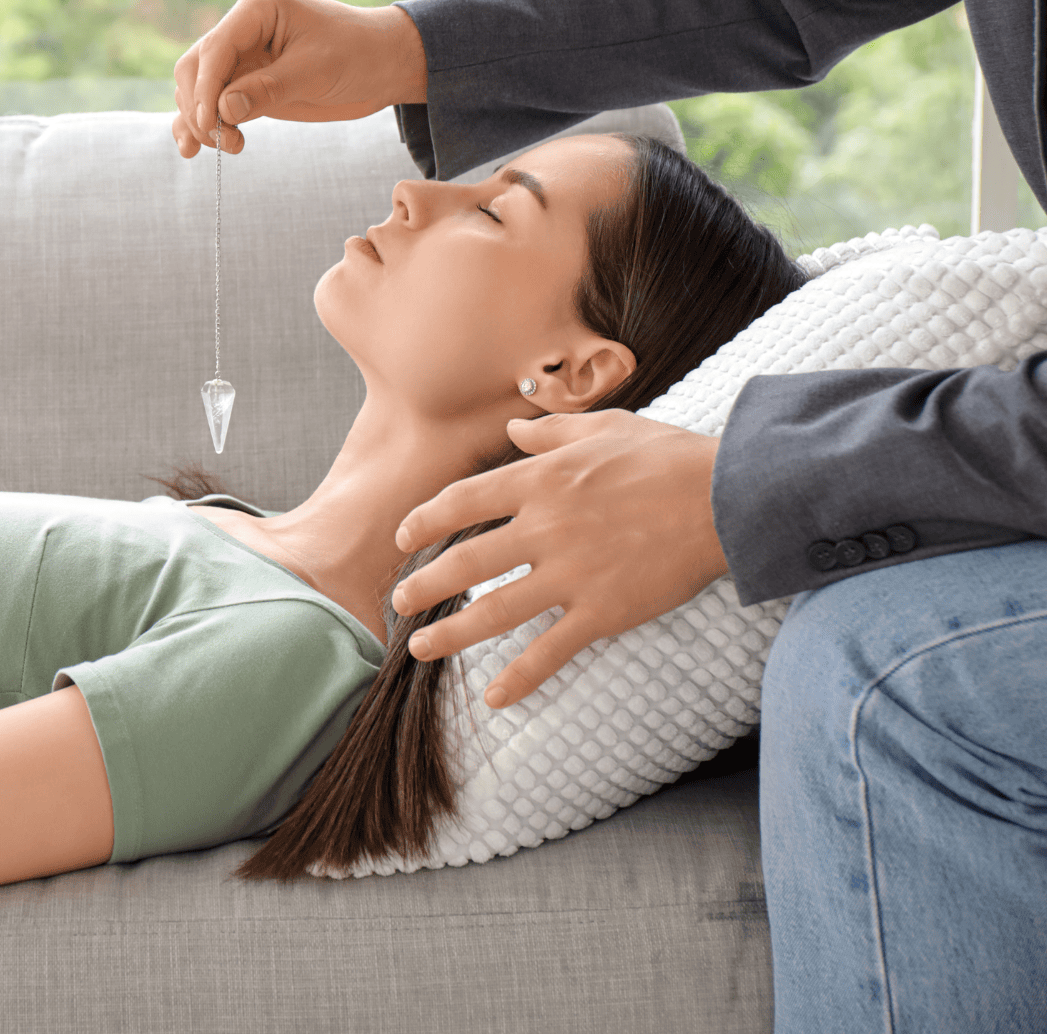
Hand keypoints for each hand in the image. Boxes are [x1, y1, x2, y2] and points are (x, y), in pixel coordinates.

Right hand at [169, 0, 428, 158]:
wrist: (383, 66)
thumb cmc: (357, 54)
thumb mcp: (315, 71)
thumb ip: (268, 89)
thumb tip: (223, 110)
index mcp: (257, 8)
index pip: (215, 48)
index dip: (207, 88)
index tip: (211, 122)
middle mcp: (242, 29)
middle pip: (196, 67)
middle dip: (201, 106)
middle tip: (223, 140)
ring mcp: (242, 57)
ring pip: (197, 88)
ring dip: (200, 120)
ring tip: (229, 147)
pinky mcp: (246, 84)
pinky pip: (213, 104)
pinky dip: (201, 125)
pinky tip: (194, 150)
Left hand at [391, 410, 727, 709]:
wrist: (728, 497)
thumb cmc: (668, 458)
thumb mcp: (604, 428)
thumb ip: (550, 433)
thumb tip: (514, 431)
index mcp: (540, 480)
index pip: (461, 502)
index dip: (423, 521)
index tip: (404, 538)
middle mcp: (545, 528)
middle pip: (465, 562)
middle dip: (424, 586)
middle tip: (399, 601)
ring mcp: (571, 573)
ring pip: (494, 611)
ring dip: (450, 635)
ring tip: (420, 649)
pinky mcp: (602, 612)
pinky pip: (550, 651)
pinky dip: (520, 678)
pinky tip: (494, 699)